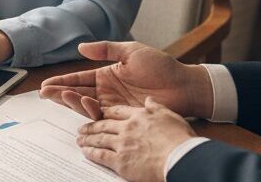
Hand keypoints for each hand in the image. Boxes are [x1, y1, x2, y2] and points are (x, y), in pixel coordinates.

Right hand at [40, 41, 211, 119]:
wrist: (183, 86)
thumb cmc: (161, 66)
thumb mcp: (131, 51)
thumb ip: (106, 49)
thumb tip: (81, 46)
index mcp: (107, 75)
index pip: (79, 78)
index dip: (62, 81)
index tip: (46, 84)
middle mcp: (107, 91)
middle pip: (78, 94)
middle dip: (60, 93)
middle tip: (46, 93)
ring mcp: (114, 105)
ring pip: (86, 106)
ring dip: (72, 101)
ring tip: (63, 95)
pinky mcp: (122, 116)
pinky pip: (101, 116)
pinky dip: (89, 111)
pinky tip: (83, 103)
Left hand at [77, 97, 196, 181]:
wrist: (180, 158)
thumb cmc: (179, 138)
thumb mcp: (170, 114)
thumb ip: (156, 107)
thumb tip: (148, 99)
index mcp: (139, 116)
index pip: (117, 111)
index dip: (106, 112)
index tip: (100, 113)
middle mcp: (127, 128)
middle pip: (104, 124)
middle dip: (91, 125)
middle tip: (82, 127)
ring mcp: (122, 144)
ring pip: (99, 138)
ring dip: (88, 138)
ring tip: (80, 138)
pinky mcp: (120, 161)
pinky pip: (100, 155)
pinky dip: (91, 152)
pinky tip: (85, 151)